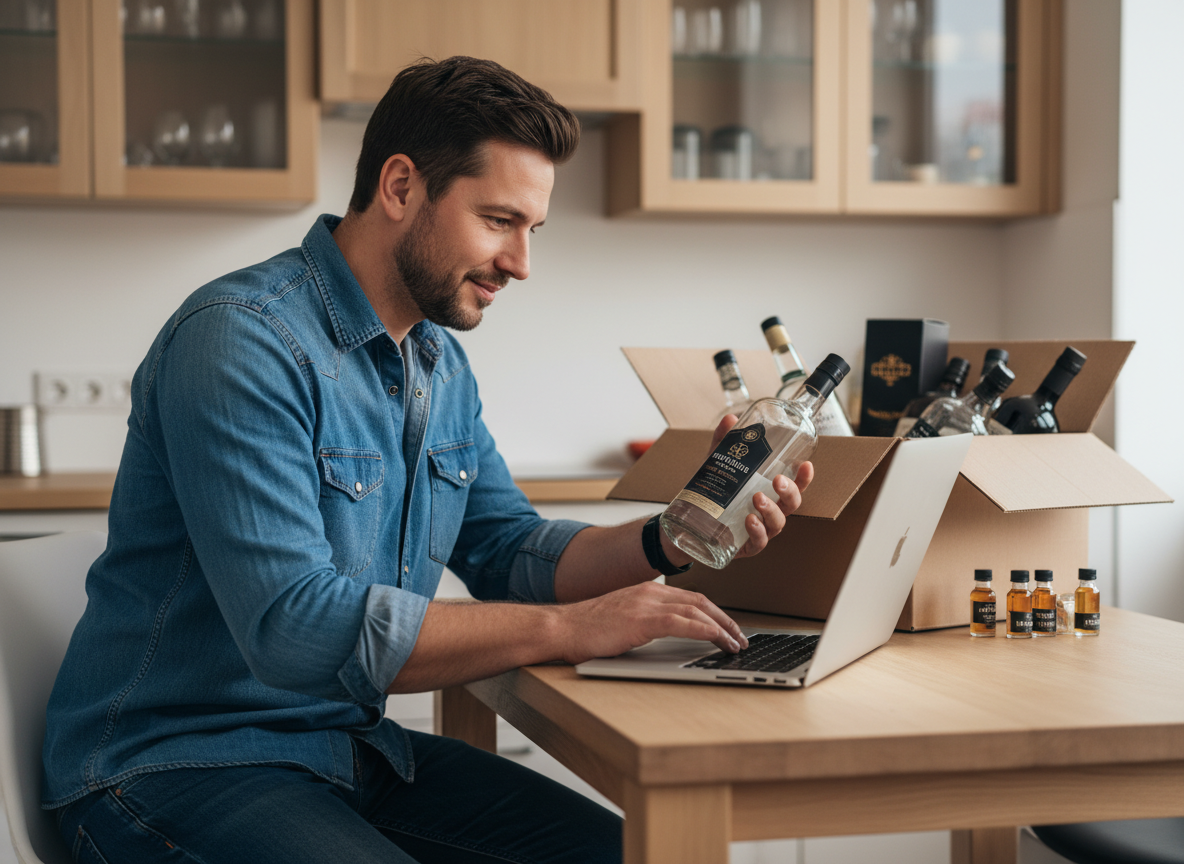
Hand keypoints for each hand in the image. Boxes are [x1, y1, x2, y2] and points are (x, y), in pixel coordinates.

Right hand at [557, 581, 748, 663]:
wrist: (561, 629)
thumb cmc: (586, 630)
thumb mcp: (622, 621)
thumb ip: (644, 622)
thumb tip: (665, 636)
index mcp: (646, 592)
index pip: (690, 598)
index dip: (714, 612)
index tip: (727, 627)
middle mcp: (649, 592)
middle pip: (700, 601)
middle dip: (724, 619)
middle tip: (740, 636)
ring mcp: (646, 604)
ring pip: (697, 610)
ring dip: (721, 627)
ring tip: (735, 643)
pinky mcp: (642, 620)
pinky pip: (683, 623)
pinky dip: (705, 630)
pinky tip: (717, 640)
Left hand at [712, 414, 813, 559]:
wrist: (687, 524)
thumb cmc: (712, 494)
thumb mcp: (717, 466)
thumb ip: (724, 443)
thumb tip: (731, 419)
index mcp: (769, 493)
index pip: (794, 486)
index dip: (804, 478)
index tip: (806, 464)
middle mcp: (768, 512)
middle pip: (791, 505)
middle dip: (790, 492)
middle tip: (778, 480)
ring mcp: (759, 531)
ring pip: (777, 524)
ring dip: (771, 510)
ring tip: (757, 498)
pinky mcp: (745, 547)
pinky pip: (758, 543)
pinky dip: (758, 532)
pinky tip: (750, 520)